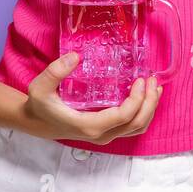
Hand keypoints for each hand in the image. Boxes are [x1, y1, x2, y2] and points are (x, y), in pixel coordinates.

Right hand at [20, 52, 161, 144]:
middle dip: (149, 103)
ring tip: (155, 87)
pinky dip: (143, 113)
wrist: (37, 122)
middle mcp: (101, 134)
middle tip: (152, 80)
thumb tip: (75, 56)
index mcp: (89, 126)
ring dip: (150, 109)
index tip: (140, 80)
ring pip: (137, 127)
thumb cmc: (40, 105)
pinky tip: (146, 96)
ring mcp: (105, 135)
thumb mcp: (40, 87)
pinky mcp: (107, 132)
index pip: (123, 117)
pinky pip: (132, 126)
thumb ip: (55, 72)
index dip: (137, 100)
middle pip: (136, 124)